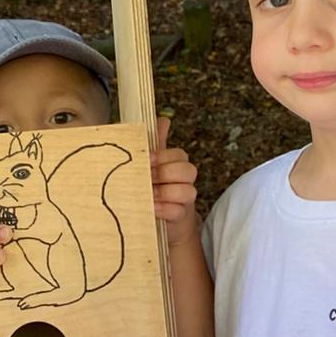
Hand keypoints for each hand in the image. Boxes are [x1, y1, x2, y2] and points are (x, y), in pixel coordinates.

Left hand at [151, 116, 198, 247]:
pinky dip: (165, 209)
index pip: (179, 155)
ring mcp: (184, 199)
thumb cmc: (151, 184)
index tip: (147, 160)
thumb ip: (156, 142)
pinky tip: (152, 208)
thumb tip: (164, 120)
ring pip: (188, 191)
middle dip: (166, 173)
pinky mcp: (180, 216)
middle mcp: (185, 180)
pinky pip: (178, 211)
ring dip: (166, 192)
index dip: (164, 157)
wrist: (155, 216)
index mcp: (177, 163)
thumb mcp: (151, 163)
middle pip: (187, 171)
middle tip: (147, 178)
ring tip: (149, 194)